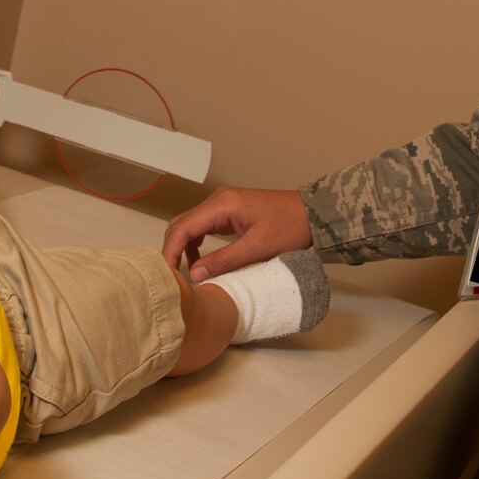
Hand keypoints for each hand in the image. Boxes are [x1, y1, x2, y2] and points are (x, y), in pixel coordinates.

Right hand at [162, 187, 311, 281]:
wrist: (312, 213)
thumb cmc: (290, 227)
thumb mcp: (258, 248)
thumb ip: (224, 261)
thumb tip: (195, 275)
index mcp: (222, 205)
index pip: (183, 227)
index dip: (170, 251)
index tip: (166, 274)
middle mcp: (217, 201)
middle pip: (181, 224)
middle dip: (172, 250)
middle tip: (171, 277)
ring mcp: (222, 205)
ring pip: (190, 225)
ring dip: (183, 247)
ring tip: (184, 273)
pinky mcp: (228, 212)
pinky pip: (203, 227)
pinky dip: (196, 244)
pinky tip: (201, 262)